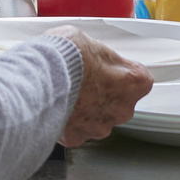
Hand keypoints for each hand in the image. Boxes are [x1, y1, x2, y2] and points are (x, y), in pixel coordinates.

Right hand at [59, 32, 153, 147]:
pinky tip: (57, 106)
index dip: (123, 73)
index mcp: (132, 82)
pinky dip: (67, 121)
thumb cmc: (66, 56)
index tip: (112, 70)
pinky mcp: (76, 137)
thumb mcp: (88, 41)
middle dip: (104, 94)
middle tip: (85, 80)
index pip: (140, 79)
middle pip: (119, 103)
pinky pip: (75, 130)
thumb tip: (91, 56)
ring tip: (67, 93)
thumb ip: (99, 56)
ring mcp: (99, 126)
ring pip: (97, 119)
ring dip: (86, 110)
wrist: (39, 77)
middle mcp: (121, 109)